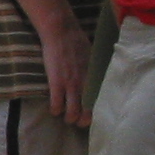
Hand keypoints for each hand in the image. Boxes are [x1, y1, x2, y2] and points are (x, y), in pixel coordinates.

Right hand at [39, 10, 94, 128]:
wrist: (61, 33)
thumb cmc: (77, 42)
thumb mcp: (94, 58)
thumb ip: (96, 72)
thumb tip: (100, 79)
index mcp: (95, 79)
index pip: (100, 103)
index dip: (96, 113)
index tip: (93, 115)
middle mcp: (86, 85)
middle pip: (87, 113)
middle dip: (82, 121)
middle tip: (78, 121)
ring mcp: (71, 85)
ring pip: (72, 113)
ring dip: (68, 118)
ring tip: (65, 117)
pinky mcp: (56, 83)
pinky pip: (56, 105)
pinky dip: (55, 110)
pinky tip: (54, 110)